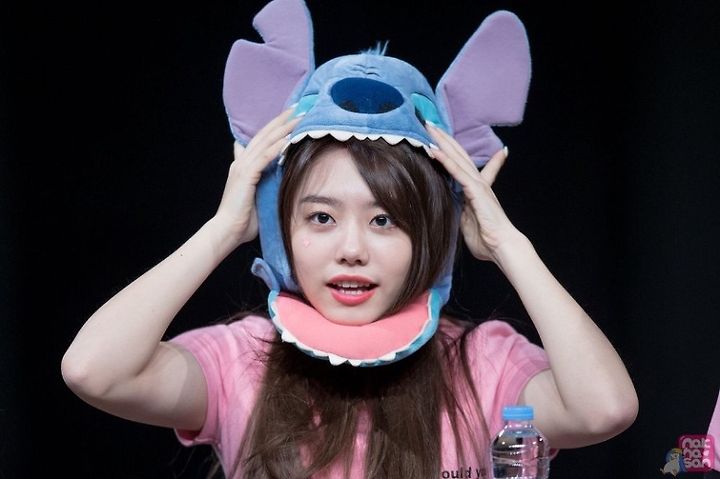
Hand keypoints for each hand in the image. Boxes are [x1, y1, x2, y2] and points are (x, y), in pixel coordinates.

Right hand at [214, 108, 300, 245]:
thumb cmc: (244, 218)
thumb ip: (263, 182)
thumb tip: (275, 176)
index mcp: (244, 164)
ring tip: (299, 116)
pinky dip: (277, 146)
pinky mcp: (246, 175)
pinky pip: (264, 156)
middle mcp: (242, 161)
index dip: (276, 126)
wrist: (228, 230)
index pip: (262, 139)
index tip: (292, 115)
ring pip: (266, 141)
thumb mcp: (257, 195)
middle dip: (282, 120)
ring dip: (283, 127)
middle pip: (264, 134)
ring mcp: (242, 166)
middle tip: (299, 107)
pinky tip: (289, 137)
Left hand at [426, 124, 522, 262]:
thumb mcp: (466, 223)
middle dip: (444, 138)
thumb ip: (460, 212)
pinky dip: (445, 160)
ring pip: (457, 157)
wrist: (502, 246)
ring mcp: (477, 185)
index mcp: (475, 190)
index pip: (464, 165)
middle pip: (458, 154)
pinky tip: (434, 149)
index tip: (442, 140)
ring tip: (429, 126)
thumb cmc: (487, 240)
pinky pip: (457, 172)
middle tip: (430, 123)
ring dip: (442, 141)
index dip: (452, 151)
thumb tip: (454, 210)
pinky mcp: (475, 191)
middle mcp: (477, 183)